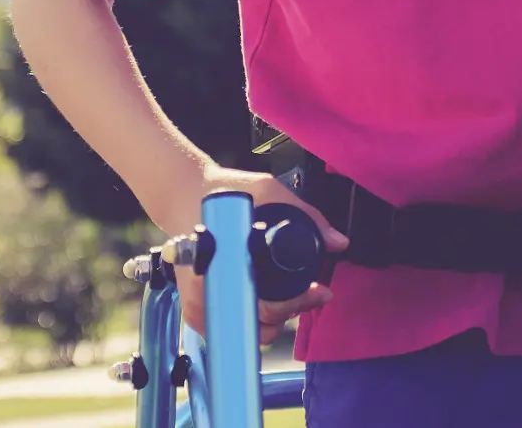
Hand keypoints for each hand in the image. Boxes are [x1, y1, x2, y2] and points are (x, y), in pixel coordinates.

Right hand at [161, 166, 348, 345]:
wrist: (183, 195)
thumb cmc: (222, 192)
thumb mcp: (267, 190)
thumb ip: (306, 214)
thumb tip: (338, 243)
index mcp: (217, 267)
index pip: (260, 306)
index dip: (293, 304)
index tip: (317, 292)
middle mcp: (202, 294)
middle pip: (258, 325)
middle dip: (290, 311)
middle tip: (311, 292)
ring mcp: (198, 306)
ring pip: (247, 331)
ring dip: (273, 319)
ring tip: (291, 295)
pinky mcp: (197, 311)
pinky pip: (233, 326)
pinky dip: (255, 318)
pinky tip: (268, 298)